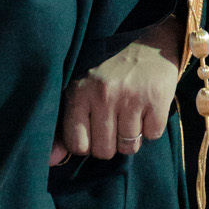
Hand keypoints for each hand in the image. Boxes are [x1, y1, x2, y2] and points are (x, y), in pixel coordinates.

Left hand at [50, 16, 182, 165]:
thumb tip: (52, 162)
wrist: (149, 46)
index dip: (87, 144)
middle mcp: (103, 94)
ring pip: (128, 147)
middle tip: (114, 119)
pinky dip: (151, 127)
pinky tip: (146, 108)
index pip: (77, 145)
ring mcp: (131, 97)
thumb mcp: (81, 92)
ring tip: (130, 112)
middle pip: (104, 151)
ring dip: (131, 136)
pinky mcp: (156, 99)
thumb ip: (65, 128)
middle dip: (110, 142)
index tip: (93, 129)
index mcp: (80, 91)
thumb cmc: (109, 74)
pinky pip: (152, 136)